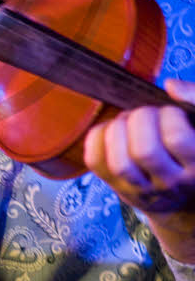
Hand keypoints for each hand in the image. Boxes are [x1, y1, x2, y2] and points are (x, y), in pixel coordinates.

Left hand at [83, 79, 194, 262]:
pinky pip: (95, 159)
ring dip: (118, 130)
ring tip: (127, 123)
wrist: (181, 195)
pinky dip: (97, 136)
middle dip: (140, 119)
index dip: (169, 115)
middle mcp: (171, 184)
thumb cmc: (190, 146)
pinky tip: (112, 132)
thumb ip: (194, 99)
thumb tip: (171, 85)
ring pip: (119, 164)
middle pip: (144, 151)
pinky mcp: (117, 187)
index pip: (176, 138)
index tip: (171, 112)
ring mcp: (142, 190)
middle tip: (147, 115)